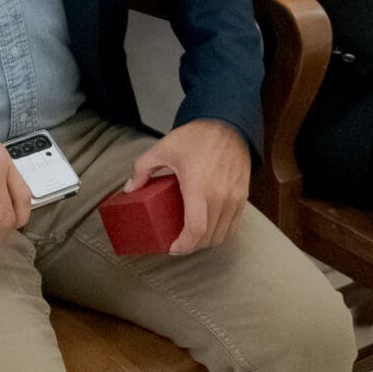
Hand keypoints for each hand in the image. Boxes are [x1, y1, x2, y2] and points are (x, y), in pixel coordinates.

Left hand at [123, 118, 250, 255]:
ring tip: (192, 236)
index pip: (195, 230)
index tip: (172, 248)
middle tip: (178, 242)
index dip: (183, 246)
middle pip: (208, 237)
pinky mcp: (243, 196)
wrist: (228, 124)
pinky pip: (233, 225)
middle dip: (191, 245)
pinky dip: (221, 232)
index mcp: (199, 187)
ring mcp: (234, 198)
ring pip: (222, 234)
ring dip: (206, 241)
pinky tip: (209, 228)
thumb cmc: (196, 136)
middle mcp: (220, 196)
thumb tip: (130, 188)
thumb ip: (142, 169)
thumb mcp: (163, 148)